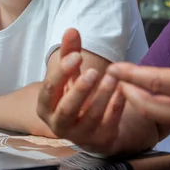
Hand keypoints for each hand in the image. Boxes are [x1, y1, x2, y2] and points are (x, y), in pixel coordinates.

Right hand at [36, 29, 125, 154]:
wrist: (89, 127)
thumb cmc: (74, 96)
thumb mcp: (69, 75)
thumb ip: (69, 53)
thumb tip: (72, 29)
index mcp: (46, 107)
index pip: (49, 89)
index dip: (62, 72)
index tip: (77, 56)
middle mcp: (59, 124)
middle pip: (66, 108)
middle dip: (80, 90)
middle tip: (93, 71)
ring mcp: (80, 135)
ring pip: (90, 117)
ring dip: (102, 95)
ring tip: (113, 77)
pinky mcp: (100, 140)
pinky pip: (109, 123)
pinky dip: (116, 106)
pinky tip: (123, 89)